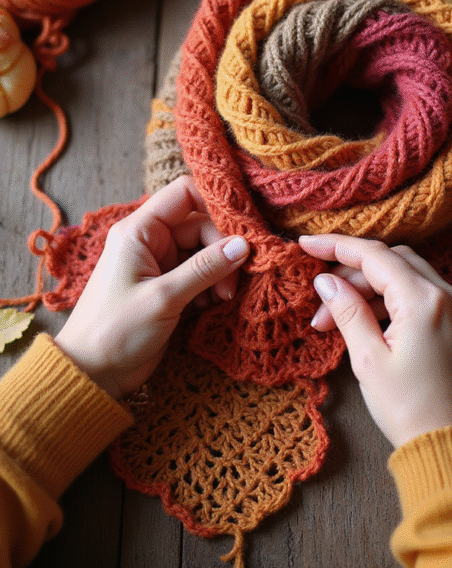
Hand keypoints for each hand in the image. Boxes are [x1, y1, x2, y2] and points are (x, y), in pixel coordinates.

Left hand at [55, 176, 248, 399]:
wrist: (91, 373)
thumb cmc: (115, 331)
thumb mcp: (163, 297)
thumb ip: (205, 269)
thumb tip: (243, 245)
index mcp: (139, 231)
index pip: (184, 194)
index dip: (215, 202)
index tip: (243, 226)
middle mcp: (150, 242)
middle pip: (201, 225)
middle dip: (223, 250)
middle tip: (235, 280)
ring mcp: (159, 265)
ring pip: (204, 252)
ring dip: (221, 272)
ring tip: (226, 297)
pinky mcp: (168, 289)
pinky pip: (200, 276)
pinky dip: (212, 287)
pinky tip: (216, 305)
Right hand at [299, 234, 451, 447]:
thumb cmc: (410, 411)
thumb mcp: (369, 361)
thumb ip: (348, 312)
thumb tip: (327, 281)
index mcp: (425, 301)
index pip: (375, 255)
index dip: (337, 246)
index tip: (307, 244)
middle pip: (395, 261)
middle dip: (355, 273)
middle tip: (323, 300)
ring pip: (413, 278)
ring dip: (376, 290)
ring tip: (343, 321)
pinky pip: (431, 298)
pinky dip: (401, 302)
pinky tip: (377, 325)